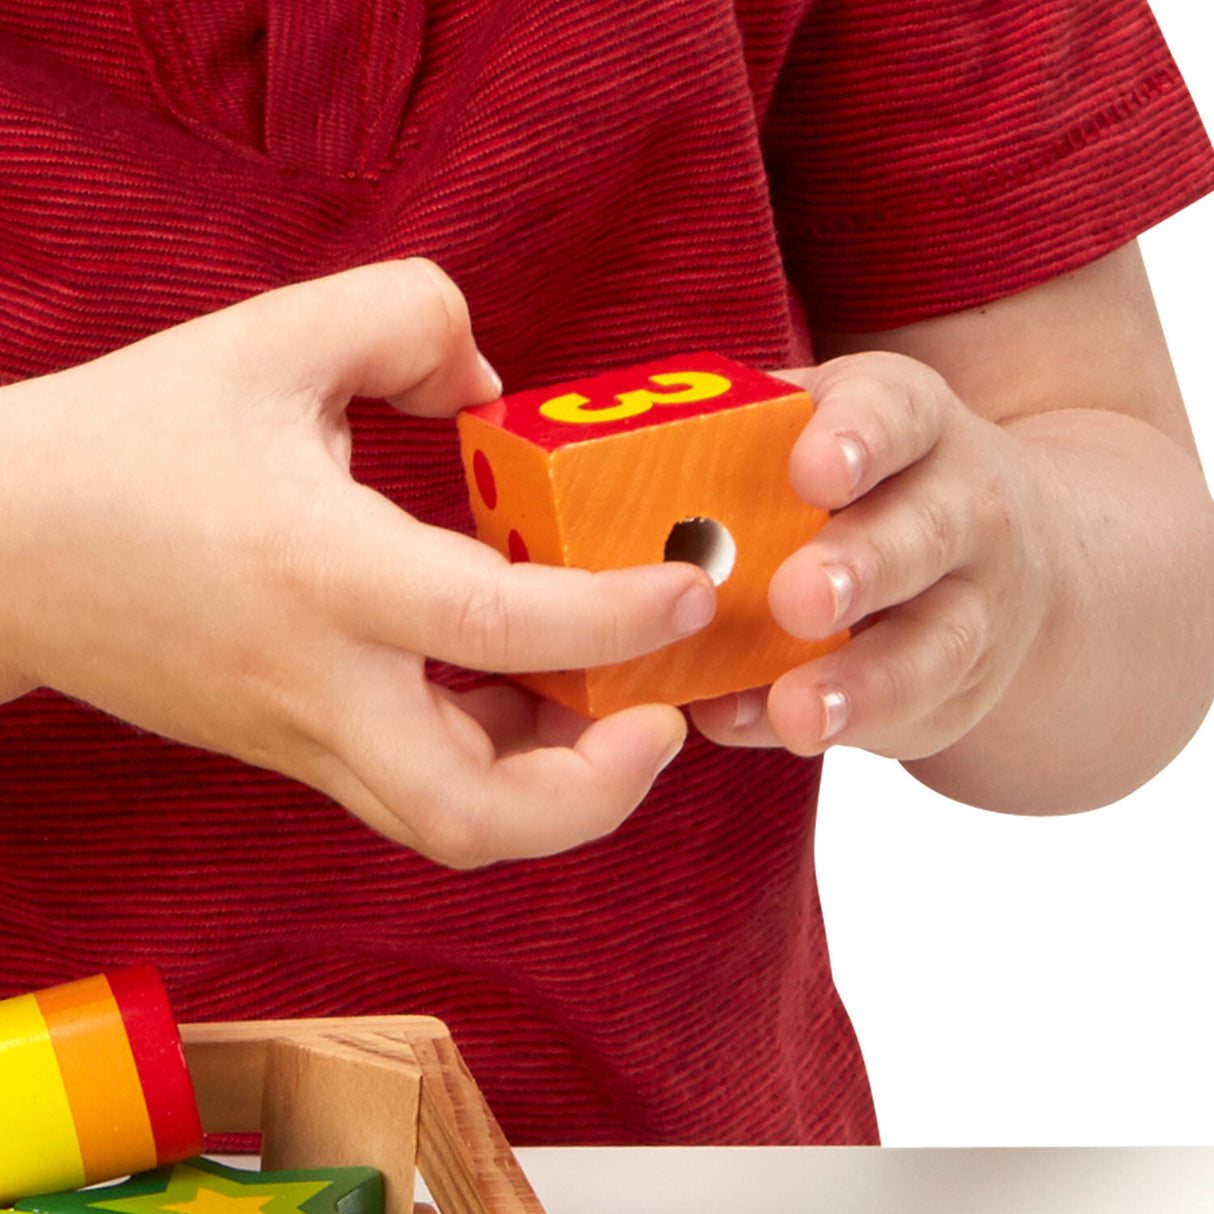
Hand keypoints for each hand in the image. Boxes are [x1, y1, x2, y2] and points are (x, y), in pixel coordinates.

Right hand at [0, 260, 715, 865]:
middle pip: (475, 817)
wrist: (1, 545)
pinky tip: (521, 686)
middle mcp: (319, 683)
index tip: (690, 587)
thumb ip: (410, 323)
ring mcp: (303, 735)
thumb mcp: (272, 339)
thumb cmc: (128, 443)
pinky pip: (418, 789)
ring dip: (554, 785)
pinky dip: (495, 758)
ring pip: (449, 824)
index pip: (501, 622)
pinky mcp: (296, 750)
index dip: (617, 618)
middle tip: (659, 719)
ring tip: (607, 699)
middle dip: (599, 793)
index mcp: (321, 571)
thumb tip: (496, 389)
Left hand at [690, 351, 1048, 760]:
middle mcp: (958, 504)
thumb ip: (731, 457)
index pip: (894, 414)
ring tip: (801, 710)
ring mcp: (973, 599)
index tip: (814, 472)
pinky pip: (911, 706)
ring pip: (938, 636)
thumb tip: (586, 507)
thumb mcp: (811, 443)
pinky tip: (785, 730)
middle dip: (861, 565)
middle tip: (797, 600)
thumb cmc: (852, 489)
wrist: (982, 555)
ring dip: (863, 677)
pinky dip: (845, 722)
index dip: (857, 439)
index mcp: (904, 423)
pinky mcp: (957, 680)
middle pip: (924, 531)